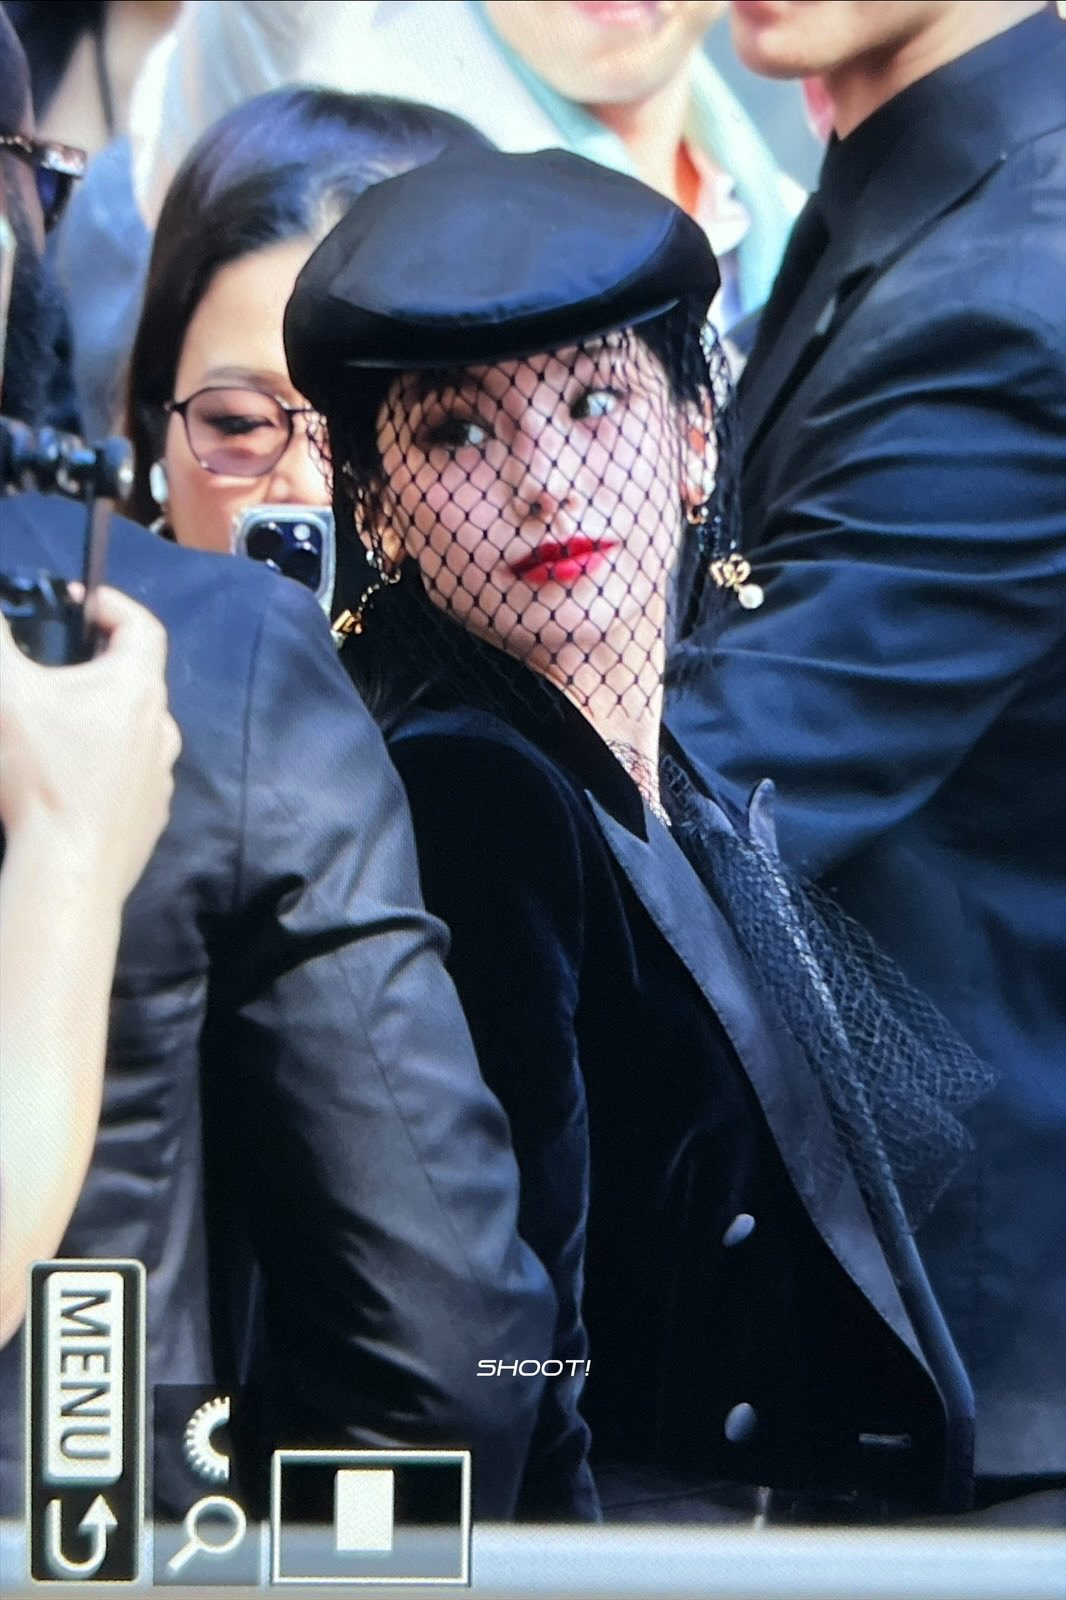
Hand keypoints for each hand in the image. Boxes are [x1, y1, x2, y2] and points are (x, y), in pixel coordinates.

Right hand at [0, 586, 180, 899]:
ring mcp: (159, 775)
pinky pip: (128, 774)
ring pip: (133, 729)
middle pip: (134, 679)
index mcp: (137, 688)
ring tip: (53, 723)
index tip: (75, 603)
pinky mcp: (149, 815)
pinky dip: (102, 763)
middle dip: (94, 665)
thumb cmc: (41, 778)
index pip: (141, 625)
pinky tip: (64, 776)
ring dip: (99, 717)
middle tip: (51, 667)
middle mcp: (160, 728)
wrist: (68, 870)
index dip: (110, 604)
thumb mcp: (4, 694)